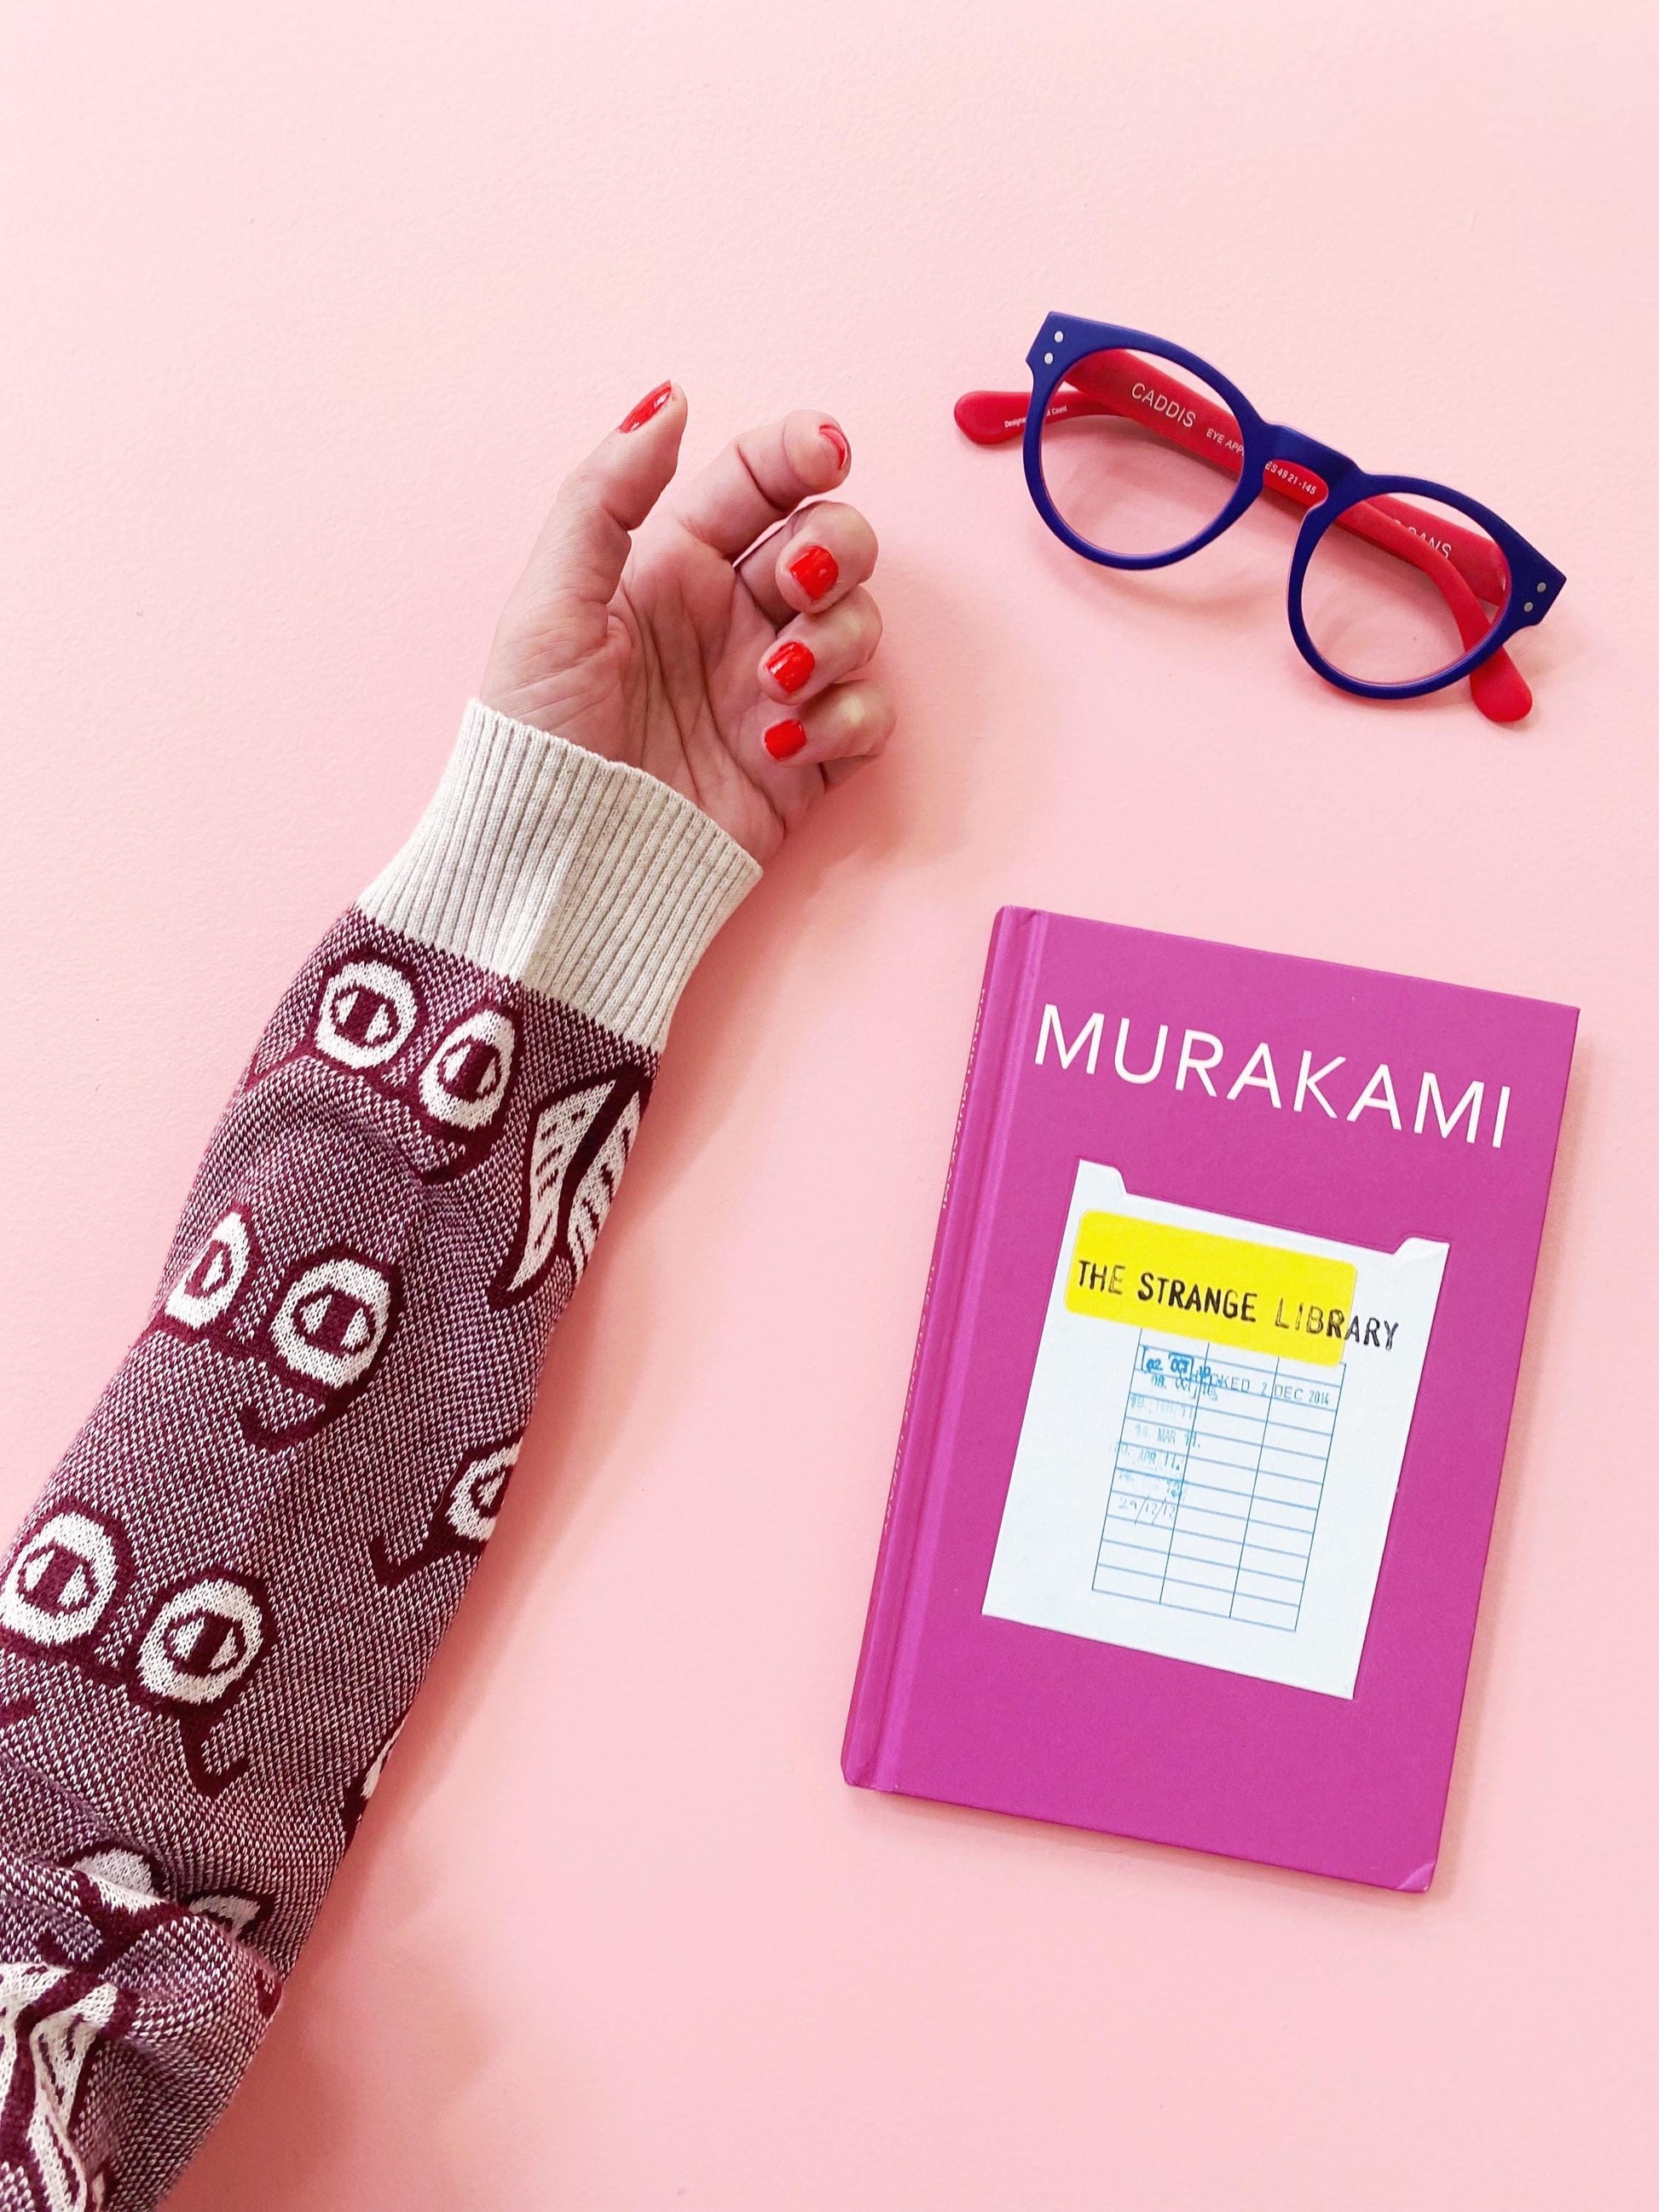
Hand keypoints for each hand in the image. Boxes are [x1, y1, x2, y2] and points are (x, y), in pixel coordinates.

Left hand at [479, 383, 892, 863]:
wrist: (564, 868)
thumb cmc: (540, 742)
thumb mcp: (550, 606)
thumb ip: (607, 495)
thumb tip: (670, 400)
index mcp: (673, 566)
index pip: (758, 481)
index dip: (801, 452)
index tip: (824, 451)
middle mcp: (733, 618)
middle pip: (831, 542)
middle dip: (832, 551)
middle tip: (793, 587)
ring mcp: (776, 690)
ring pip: (861, 623)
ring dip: (834, 641)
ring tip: (772, 688)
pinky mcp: (806, 763)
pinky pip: (870, 714)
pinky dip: (845, 719)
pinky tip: (784, 745)